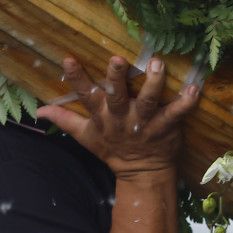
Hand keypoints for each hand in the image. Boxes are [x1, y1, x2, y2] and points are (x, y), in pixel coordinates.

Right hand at [36, 56, 197, 176]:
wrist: (141, 173)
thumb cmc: (113, 149)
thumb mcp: (85, 136)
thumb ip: (64, 120)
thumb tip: (39, 111)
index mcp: (102, 118)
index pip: (86, 96)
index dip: (77, 78)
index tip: (68, 60)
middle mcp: (122, 119)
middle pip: (117, 96)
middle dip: (116, 78)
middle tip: (117, 58)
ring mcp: (145, 124)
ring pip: (148, 101)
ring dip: (154, 83)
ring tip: (157, 64)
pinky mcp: (166, 128)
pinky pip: (177, 113)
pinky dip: (186, 102)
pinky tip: (194, 88)